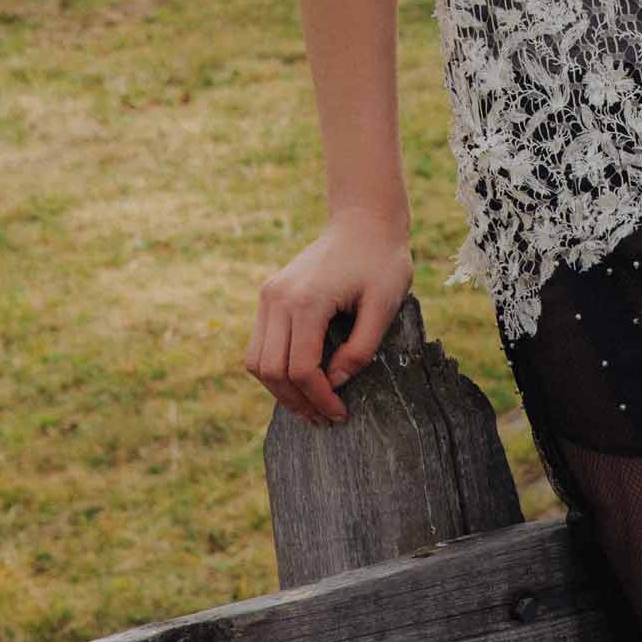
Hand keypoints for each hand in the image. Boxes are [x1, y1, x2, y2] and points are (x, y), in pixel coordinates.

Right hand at [244, 208, 412, 426]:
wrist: (364, 221)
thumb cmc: (382, 261)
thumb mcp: (384, 306)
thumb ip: (361, 349)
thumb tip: (335, 382)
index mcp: (307, 301)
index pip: (302, 368)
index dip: (320, 399)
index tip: (340, 414)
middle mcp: (278, 298)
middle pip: (272, 370)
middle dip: (297, 401)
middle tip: (324, 419)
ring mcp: (269, 295)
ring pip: (256, 360)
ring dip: (279, 389)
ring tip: (309, 407)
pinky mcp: (269, 294)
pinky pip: (259, 343)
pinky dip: (274, 368)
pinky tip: (299, 381)